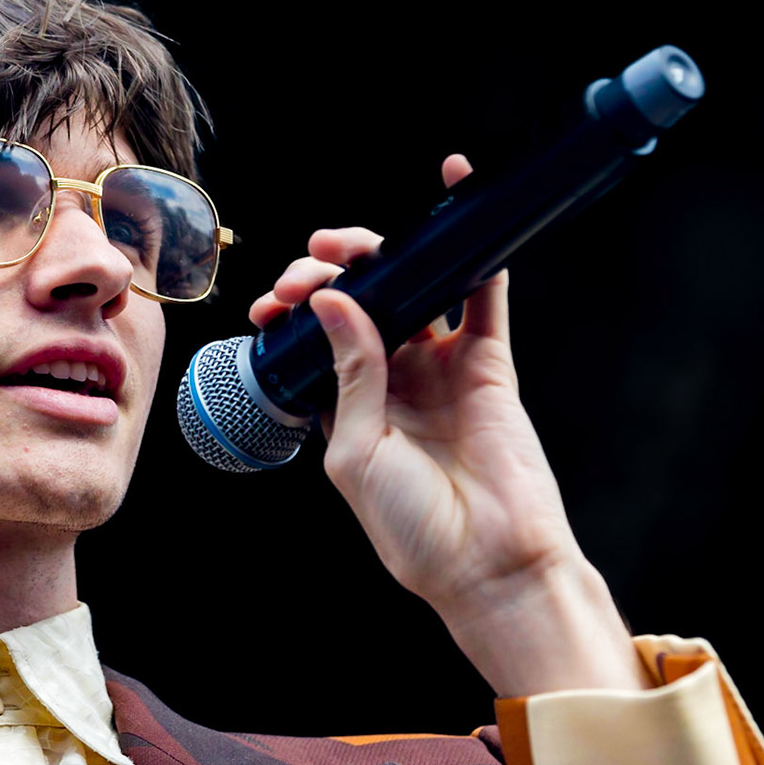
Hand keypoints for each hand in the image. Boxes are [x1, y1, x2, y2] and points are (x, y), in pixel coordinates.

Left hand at [249, 156, 646, 695]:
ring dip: (382, 253)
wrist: (487, 563)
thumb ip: (349, 374)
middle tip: (311, 266)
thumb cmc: (413, 529)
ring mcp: (440, 369)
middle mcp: (393, 382)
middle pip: (360, 303)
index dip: (296, 309)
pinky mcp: (487, 363)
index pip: (318, 338)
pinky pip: (480, 295)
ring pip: (411, 289)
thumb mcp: (355, 452)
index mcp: (349, 408)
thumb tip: (332, 300)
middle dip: (328, 273)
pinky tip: (455, 201)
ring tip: (349, 244)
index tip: (276, 300)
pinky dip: (471, 249)